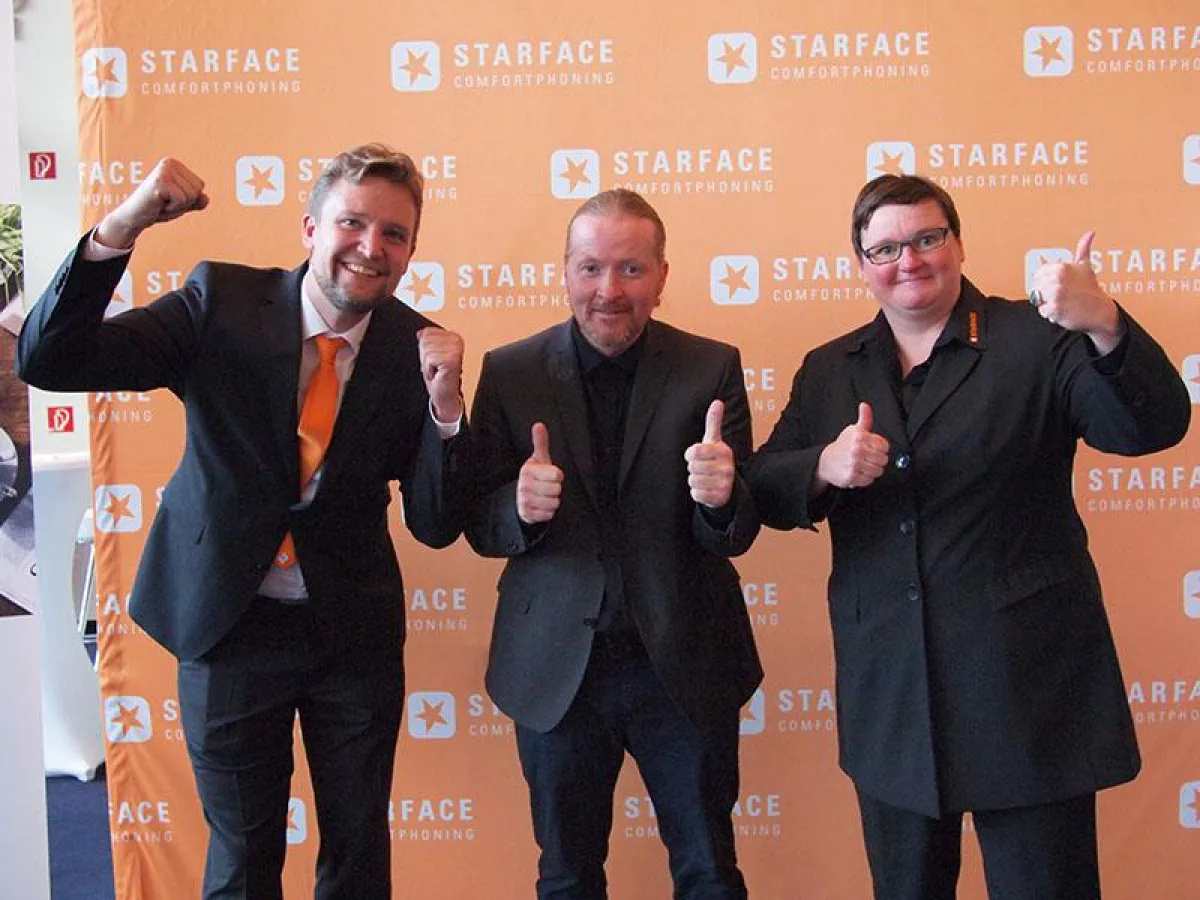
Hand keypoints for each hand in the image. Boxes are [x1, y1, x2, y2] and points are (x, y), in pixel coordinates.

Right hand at [95, 158, 208, 248]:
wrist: (134, 217)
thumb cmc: (156, 208)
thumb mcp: (180, 203)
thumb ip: (195, 201)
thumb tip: (206, 198)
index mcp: (175, 164)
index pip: (200, 185)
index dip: (188, 198)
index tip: (170, 198)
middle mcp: (169, 163)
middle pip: (197, 190)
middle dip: (184, 202)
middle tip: (165, 201)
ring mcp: (164, 171)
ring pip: (191, 195)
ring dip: (178, 206)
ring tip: (161, 202)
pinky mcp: (160, 181)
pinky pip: (182, 200)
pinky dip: (172, 208)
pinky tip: (158, 204)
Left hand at [416, 327, 463, 422]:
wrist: (446, 395)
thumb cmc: (440, 377)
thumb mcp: (430, 354)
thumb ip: (427, 341)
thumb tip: (420, 333)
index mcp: (454, 337)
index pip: (427, 333)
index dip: (425, 349)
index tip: (435, 360)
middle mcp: (457, 341)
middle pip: (425, 340)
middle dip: (425, 356)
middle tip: (435, 366)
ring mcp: (455, 349)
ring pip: (425, 349)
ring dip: (427, 364)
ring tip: (437, 370)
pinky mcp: (451, 359)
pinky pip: (429, 359)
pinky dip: (429, 369)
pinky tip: (438, 374)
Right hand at [517, 423, 562, 524]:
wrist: (521, 498)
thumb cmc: (535, 476)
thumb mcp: (539, 460)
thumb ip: (540, 443)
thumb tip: (538, 425)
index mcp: (528, 470)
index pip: (557, 475)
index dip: (557, 476)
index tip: (549, 475)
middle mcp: (524, 485)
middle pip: (557, 490)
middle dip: (555, 489)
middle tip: (546, 487)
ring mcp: (524, 501)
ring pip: (554, 503)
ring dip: (553, 501)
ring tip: (544, 497)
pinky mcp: (527, 514)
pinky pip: (549, 514)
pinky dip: (548, 512)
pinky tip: (541, 506)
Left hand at [684, 399, 735, 508]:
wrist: (727, 485)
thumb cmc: (715, 459)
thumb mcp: (714, 441)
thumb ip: (713, 422)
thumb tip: (717, 401)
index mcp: (724, 451)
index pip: (694, 452)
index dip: (690, 454)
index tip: (695, 455)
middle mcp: (727, 467)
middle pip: (692, 468)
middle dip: (693, 468)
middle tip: (702, 468)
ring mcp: (725, 483)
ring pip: (693, 481)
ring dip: (695, 481)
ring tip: (704, 478)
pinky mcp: (720, 497)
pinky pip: (696, 494)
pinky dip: (697, 493)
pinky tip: (706, 489)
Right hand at [815, 402, 889, 490]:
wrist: (826, 461)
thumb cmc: (843, 445)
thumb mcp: (854, 430)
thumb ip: (864, 418)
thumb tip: (865, 405)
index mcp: (859, 437)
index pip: (885, 446)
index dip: (881, 448)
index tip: (874, 448)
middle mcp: (857, 450)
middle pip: (883, 459)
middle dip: (878, 460)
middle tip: (869, 458)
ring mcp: (854, 464)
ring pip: (878, 471)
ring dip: (873, 470)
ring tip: (864, 466)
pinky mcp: (851, 476)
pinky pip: (869, 480)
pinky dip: (866, 478)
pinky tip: (859, 472)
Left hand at [1029, 231, 1122, 353]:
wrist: (1100, 311)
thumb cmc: (1091, 289)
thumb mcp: (1086, 266)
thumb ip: (1083, 249)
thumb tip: (1090, 233)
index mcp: (1061, 267)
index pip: (1038, 274)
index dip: (1046, 281)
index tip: (1059, 285)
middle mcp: (1057, 279)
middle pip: (1036, 288)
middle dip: (1046, 293)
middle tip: (1063, 295)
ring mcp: (1055, 294)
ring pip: (1038, 300)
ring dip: (1048, 304)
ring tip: (1064, 302)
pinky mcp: (1054, 309)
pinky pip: (1043, 312)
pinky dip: (1051, 314)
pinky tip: (1064, 310)